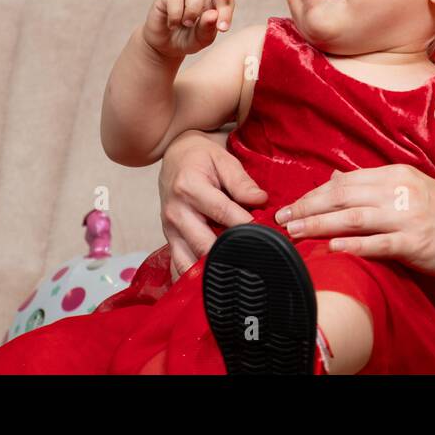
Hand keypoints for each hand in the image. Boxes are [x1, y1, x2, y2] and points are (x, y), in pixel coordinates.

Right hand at [142, 0, 235, 60]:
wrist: (164, 46)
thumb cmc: (188, 39)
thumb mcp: (201, 39)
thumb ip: (208, 28)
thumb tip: (213, 14)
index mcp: (214, 2)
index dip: (229, 4)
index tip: (223, 26)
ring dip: (193, 10)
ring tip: (187, 24)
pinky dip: (175, 16)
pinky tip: (172, 25)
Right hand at [158, 127, 267, 280]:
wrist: (174, 156)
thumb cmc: (200, 158)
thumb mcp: (223, 159)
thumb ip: (241, 182)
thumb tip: (260, 200)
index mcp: (189, 188)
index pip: (222, 213)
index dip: (245, 225)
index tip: (266, 235)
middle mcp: (176, 212)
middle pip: (204, 244)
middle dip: (231, 253)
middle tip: (255, 258)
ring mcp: (168, 229)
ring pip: (189, 262)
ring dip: (212, 270)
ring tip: (237, 271)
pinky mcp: (168, 240)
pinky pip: (179, 266)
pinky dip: (195, 276)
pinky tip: (214, 279)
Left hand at [272, 165, 434, 282]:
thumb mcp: (411, 188)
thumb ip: (373, 184)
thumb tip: (334, 178)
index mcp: (397, 175)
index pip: (345, 181)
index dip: (313, 194)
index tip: (290, 206)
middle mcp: (400, 191)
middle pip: (342, 196)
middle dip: (307, 208)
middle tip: (281, 220)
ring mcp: (408, 217)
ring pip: (353, 218)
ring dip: (319, 225)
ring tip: (294, 233)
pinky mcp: (416, 243)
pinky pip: (379, 244)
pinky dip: (353, 245)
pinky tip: (332, 247)